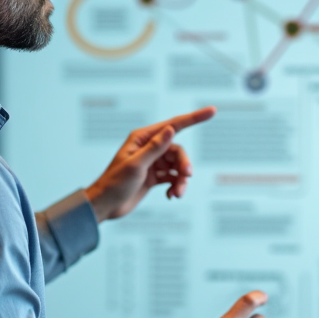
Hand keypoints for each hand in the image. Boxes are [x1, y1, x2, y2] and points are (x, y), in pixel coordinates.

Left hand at [84, 107, 216, 221]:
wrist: (106, 206)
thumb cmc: (115, 184)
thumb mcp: (135, 165)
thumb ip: (154, 148)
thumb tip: (171, 130)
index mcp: (142, 139)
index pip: (174, 125)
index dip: (194, 118)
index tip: (212, 111)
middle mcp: (149, 148)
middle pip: (178, 151)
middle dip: (184, 164)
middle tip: (186, 177)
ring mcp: (153, 163)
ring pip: (178, 166)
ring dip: (181, 180)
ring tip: (178, 193)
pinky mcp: (155, 177)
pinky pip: (173, 178)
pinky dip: (176, 186)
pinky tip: (172, 195)